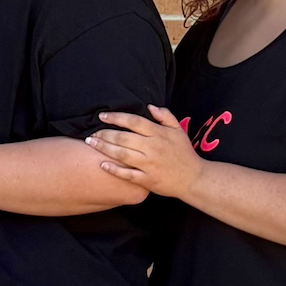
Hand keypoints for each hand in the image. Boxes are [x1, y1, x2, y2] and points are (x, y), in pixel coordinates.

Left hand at [87, 107, 202, 199]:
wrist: (194, 178)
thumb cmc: (184, 153)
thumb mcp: (179, 131)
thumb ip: (165, 116)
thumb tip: (150, 106)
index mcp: (159, 134)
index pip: (134, 121)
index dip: (117, 117)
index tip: (102, 116)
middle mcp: (153, 148)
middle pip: (124, 138)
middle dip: (105, 134)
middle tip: (91, 133)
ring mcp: (149, 164)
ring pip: (122, 154)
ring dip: (104, 148)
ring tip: (91, 143)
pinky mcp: (147, 179)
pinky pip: (127, 174)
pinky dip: (114, 170)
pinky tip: (102, 165)